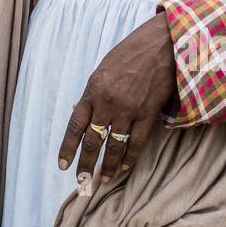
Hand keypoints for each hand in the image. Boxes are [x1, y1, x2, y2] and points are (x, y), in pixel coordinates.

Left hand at [58, 13, 177, 187]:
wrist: (161, 45)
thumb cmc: (130, 53)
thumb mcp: (103, 69)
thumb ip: (92, 92)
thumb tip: (78, 110)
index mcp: (93, 89)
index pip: (75, 125)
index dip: (68, 147)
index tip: (63, 164)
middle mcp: (107, 102)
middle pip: (93, 140)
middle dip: (86, 164)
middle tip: (81, 182)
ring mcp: (128, 109)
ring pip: (115, 146)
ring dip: (108, 165)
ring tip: (102, 180)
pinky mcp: (148, 114)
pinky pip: (136, 142)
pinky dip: (130, 158)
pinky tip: (124, 168)